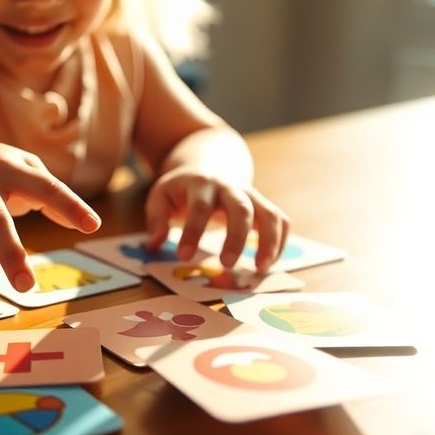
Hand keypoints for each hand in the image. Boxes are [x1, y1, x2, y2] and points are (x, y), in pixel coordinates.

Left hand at [144, 168, 289, 271]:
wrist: (209, 165)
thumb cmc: (183, 189)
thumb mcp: (161, 195)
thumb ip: (156, 218)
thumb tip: (154, 244)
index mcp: (201, 184)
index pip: (199, 207)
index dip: (193, 231)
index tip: (184, 256)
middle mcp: (230, 188)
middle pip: (241, 208)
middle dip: (236, 237)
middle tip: (226, 265)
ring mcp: (251, 195)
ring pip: (269, 214)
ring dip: (269, 242)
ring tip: (260, 269)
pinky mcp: (264, 206)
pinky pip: (280, 221)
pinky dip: (280, 242)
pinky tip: (269, 263)